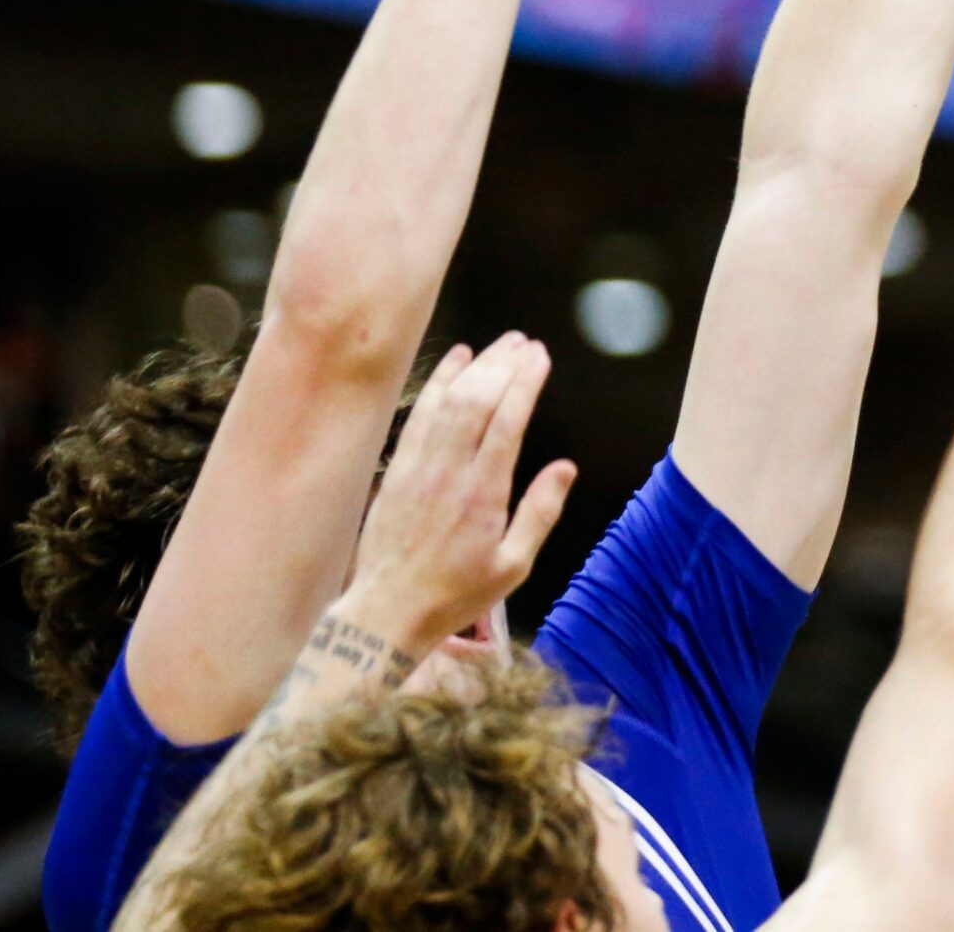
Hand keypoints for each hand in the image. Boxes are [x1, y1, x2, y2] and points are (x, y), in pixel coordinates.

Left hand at [341, 331, 575, 651]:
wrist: (388, 610)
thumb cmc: (455, 593)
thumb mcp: (513, 566)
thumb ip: (540, 513)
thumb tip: (565, 469)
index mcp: (483, 494)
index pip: (507, 421)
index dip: (525, 383)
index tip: (541, 357)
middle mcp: (450, 472)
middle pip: (479, 400)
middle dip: (505, 364)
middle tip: (526, 343)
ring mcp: (420, 467)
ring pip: (450, 401)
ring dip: (477, 366)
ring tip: (500, 345)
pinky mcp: (399, 468)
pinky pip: (421, 414)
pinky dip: (439, 382)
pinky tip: (456, 361)